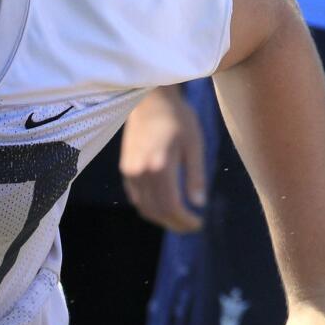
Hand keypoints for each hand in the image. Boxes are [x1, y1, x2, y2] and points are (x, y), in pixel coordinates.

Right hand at [119, 84, 205, 231]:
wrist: (149, 99)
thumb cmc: (177, 117)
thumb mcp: (194, 144)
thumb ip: (195, 175)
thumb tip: (199, 204)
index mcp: (160, 166)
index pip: (171, 207)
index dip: (184, 221)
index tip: (199, 223)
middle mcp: (141, 172)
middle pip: (156, 211)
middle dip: (174, 223)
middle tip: (191, 225)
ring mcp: (130, 171)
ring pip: (144, 207)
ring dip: (161, 217)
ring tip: (180, 217)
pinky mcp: (125, 167)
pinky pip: (136, 196)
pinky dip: (150, 206)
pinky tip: (164, 202)